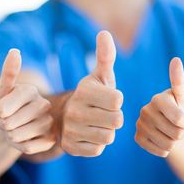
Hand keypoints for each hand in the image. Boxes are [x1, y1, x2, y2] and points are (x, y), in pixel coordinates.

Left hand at [0, 49, 55, 154]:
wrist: (13, 126)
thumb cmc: (4, 106)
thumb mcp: (1, 90)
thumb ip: (8, 73)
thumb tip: (15, 51)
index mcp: (30, 90)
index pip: (3, 108)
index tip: (2, 109)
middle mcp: (44, 105)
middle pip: (9, 124)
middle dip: (3, 125)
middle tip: (9, 120)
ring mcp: (50, 123)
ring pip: (17, 137)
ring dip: (10, 137)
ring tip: (15, 129)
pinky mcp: (51, 140)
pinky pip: (27, 148)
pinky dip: (20, 146)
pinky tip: (24, 139)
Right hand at [60, 31, 123, 156]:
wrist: (66, 117)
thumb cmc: (91, 96)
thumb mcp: (99, 76)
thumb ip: (105, 56)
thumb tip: (104, 32)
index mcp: (84, 91)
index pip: (118, 100)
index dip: (116, 101)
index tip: (106, 99)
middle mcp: (75, 110)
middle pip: (116, 120)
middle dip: (114, 117)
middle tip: (103, 113)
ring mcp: (71, 130)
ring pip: (108, 137)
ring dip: (106, 131)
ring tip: (96, 124)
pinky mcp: (70, 147)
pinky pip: (98, 150)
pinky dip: (97, 144)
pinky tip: (89, 135)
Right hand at [135, 58, 183, 156]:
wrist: (169, 124)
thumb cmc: (179, 107)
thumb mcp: (183, 96)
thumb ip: (179, 80)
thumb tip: (176, 59)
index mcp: (157, 99)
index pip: (180, 121)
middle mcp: (145, 110)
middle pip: (176, 134)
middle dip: (182, 133)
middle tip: (177, 126)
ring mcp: (139, 125)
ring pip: (168, 145)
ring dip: (174, 142)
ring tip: (170, 132)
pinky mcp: (137, 138)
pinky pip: (159, 151)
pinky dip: (165, 149)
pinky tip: (162, 139)